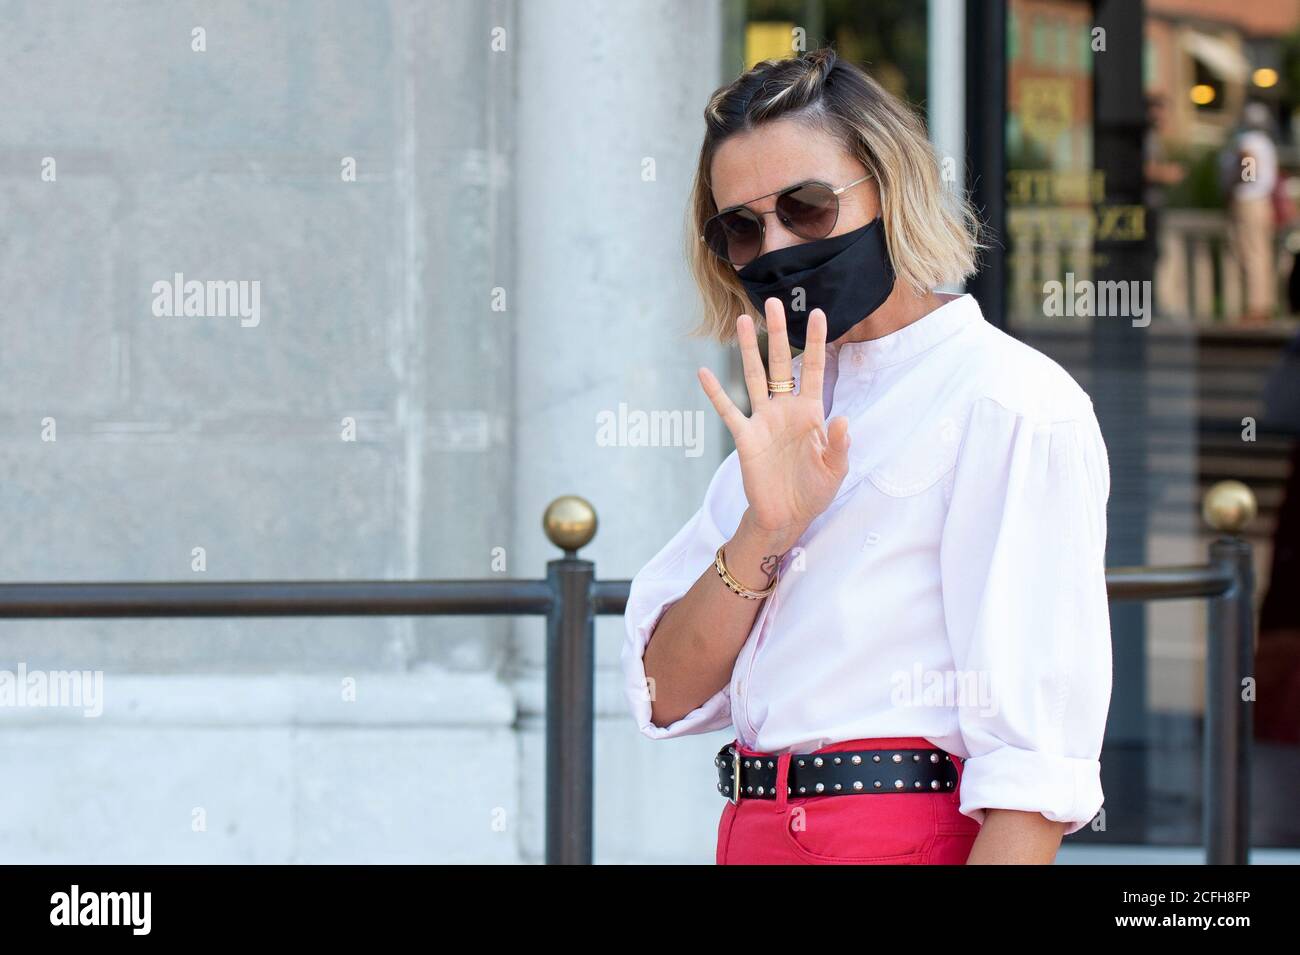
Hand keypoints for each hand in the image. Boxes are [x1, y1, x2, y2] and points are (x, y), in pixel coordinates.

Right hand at [697, 298, 851, 549]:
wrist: (787, 517)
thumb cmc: (814, 491)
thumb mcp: (835, 470)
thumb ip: (839, 444)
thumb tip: (843, 419)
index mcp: (811, 412)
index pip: (815, 369)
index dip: (817, 342)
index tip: (819, 312)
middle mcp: (785, 409)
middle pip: (782, 363)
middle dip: (778, 333)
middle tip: (774, 303)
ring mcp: (763, 420)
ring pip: (755, 377)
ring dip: (748, 350)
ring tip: (742, 322)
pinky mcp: (745, 438)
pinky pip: (728, 411)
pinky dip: (716, 392)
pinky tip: (704, 372)